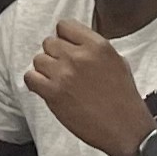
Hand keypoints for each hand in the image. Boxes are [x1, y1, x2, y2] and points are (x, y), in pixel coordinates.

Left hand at [24, 21, 154, 155]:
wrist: (126, 129)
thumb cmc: (124, 99)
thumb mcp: (118, 62)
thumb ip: (94, 48)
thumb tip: (75, 42)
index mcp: (98, 46)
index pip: (65, 26)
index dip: (63, 37)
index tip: (66, 47)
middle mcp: (79, 56)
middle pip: (49, 42)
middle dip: (55, 54)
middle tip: (63, 69)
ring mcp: (65, 74)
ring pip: (38, 59)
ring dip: (45, 69)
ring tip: (57, 81)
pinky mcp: (53, 93)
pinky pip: (30, 78)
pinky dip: (35, 82)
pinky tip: (46, 88)